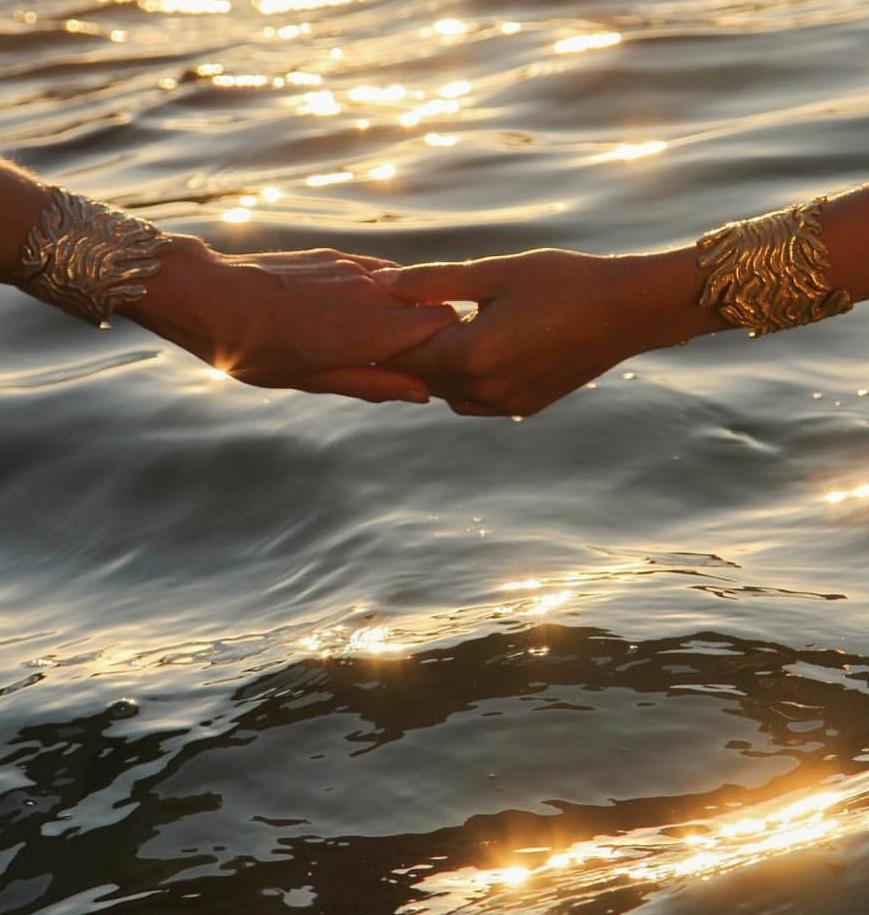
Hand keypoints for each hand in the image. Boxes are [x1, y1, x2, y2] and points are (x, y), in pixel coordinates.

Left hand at [121, 237, 457, 402]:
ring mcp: (353, 269)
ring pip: (409, 287)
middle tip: (421, 359)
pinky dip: (387, 294)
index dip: (449, 346)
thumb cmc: (252, 347)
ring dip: (412, 310)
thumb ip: (371, 383)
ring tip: (390, 339)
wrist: (205, 293)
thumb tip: (423, 393)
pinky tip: (366, 313)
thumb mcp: (310, 379)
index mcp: (365, 331)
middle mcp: (368, 293)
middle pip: (433, 304)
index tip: (443, 367)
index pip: (441, 326)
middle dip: (436, 330)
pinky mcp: (338, 256)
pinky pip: (381, 274)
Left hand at [374, 248, 728, 415]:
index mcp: (472, 355)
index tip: (354, 325)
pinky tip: (464, 353)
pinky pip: (476, 400)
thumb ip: (434, 282)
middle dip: (400, 356)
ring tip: (420, 340)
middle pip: (421, 379)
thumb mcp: (494, 272)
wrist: (628, 311)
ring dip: (433, 370)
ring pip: (447, 393)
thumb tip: (383, 283)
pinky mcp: (524, 408)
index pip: (404, 355)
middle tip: (374, 335)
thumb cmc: (564, 281)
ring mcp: (506, 404)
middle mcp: (485, 390)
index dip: (377, 340)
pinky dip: (462, 380)